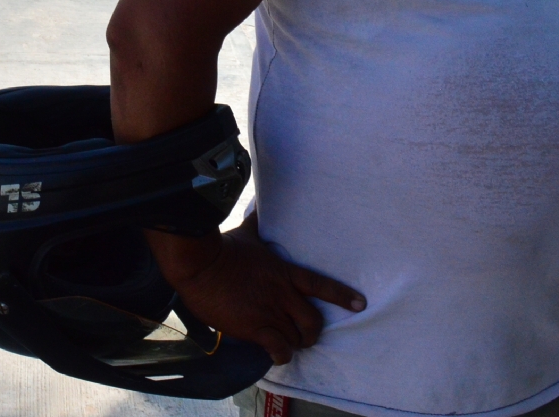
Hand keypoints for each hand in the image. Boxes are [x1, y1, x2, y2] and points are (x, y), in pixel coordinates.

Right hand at [146, 217, 364, 364]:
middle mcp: (282, 294)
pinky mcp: (254, 328)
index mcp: (283, 272)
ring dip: (294, 345)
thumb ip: (259, 225)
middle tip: (305, 336)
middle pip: (313, 321)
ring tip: (286, 347)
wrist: (199, 265)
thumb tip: (262, 204)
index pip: (320, 284)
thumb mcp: (247, 233)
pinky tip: (275, 355)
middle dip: (312, 333)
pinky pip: (278, 349)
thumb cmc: (222, 248)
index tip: (359, 304)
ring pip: (297, 338)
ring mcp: (269, 312)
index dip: (341, 296)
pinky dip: (279, 355)